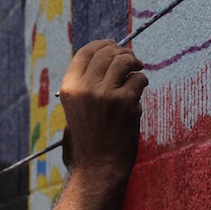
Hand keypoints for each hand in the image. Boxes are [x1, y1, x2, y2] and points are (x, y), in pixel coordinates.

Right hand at [57, 39, 146, 183]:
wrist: (99, 165)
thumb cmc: (90, 136)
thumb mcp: (77, 106)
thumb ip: (86, 82)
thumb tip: (108, 54)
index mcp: (68, 88)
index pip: (85, 52)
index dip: (102, 44)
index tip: (113, 44)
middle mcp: (84, 88)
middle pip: (106, 52)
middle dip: (122, 52)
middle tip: (132, 59)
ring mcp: (104, 94)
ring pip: (124, 61)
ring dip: (134, 62)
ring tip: (138, 69)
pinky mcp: (124, 102)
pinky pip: (138, 79)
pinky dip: (141, 82)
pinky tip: (138, 90)